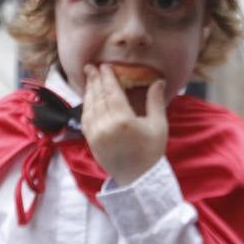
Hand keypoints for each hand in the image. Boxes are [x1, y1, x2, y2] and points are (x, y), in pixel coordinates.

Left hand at [81, 63, 167, 185]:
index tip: (104, 66)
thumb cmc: (151, 151)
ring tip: (89, 79)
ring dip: (89, 91)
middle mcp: (106, 126)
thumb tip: (158, 80)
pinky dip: (86, 106)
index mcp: (123, 120)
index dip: (107, 77)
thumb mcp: (158, 125)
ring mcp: (96, 134)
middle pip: (98, 97)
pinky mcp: (90, 142)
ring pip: (89, 107)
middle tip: (90, 67)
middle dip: (94, 80)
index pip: (112, 92)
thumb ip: (155, 101)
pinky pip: (85, 119)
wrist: (138, 178)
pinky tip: (88, 99)